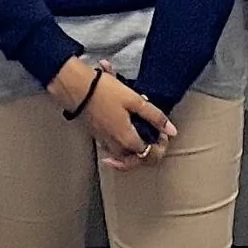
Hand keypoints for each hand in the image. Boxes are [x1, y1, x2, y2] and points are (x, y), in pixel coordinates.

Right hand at [51, 58, 174, 169]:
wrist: (75, 88)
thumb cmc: (104, 92)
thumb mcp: (135, 101)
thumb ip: (155, 117)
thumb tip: (172, 131)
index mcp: (127, 140)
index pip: (150, 154)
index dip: (160, 143)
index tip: (161, 130)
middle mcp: (115, 146)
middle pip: (136, 159)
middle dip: (147, 149)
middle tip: (152, 133)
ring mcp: (103, 142)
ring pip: (123, 154)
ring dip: (133, 147)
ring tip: (139, 130)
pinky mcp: (95, 135)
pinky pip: (112, 145)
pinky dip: (120, 139)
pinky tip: (122, 125)